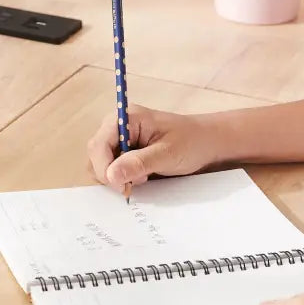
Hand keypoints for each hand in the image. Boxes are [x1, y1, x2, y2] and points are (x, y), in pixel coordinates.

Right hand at [87, 105, 219, 193]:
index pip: (99, 144)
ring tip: (142, 177)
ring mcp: (120, 138)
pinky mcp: (125, 151)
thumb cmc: (191, 142)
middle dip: (110, 173)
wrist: (207, 142)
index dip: (104, 168)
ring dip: (117, 176)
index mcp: (127, 117)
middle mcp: (118, 125)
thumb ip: (138, 163)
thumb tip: (111, 175)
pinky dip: (122, 177)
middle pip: (96, 154)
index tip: (122, 186)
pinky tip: (141, 177)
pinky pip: (112, 167)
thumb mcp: (167, 154)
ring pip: (101, 163)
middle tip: (134, 184)